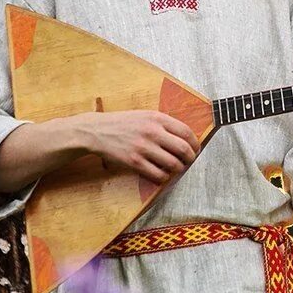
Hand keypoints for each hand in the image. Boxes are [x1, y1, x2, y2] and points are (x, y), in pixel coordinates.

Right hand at [81, 110, 200, 182]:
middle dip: (190, 159)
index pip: (186, 132)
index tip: (195, 150)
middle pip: (183, 149)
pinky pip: (157, 174)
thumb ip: (163, 124)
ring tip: (174, 169)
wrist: (96, 130)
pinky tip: (160, 174)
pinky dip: (163, 177)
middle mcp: (152, 132)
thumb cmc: (123, 123)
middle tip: (188, 162)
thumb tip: (185, 138)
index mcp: (157, 118)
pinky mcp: (134, 161)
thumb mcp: (145, 115)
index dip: (195, 144)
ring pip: (172, 164)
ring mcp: (143, 147)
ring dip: (177, 169)